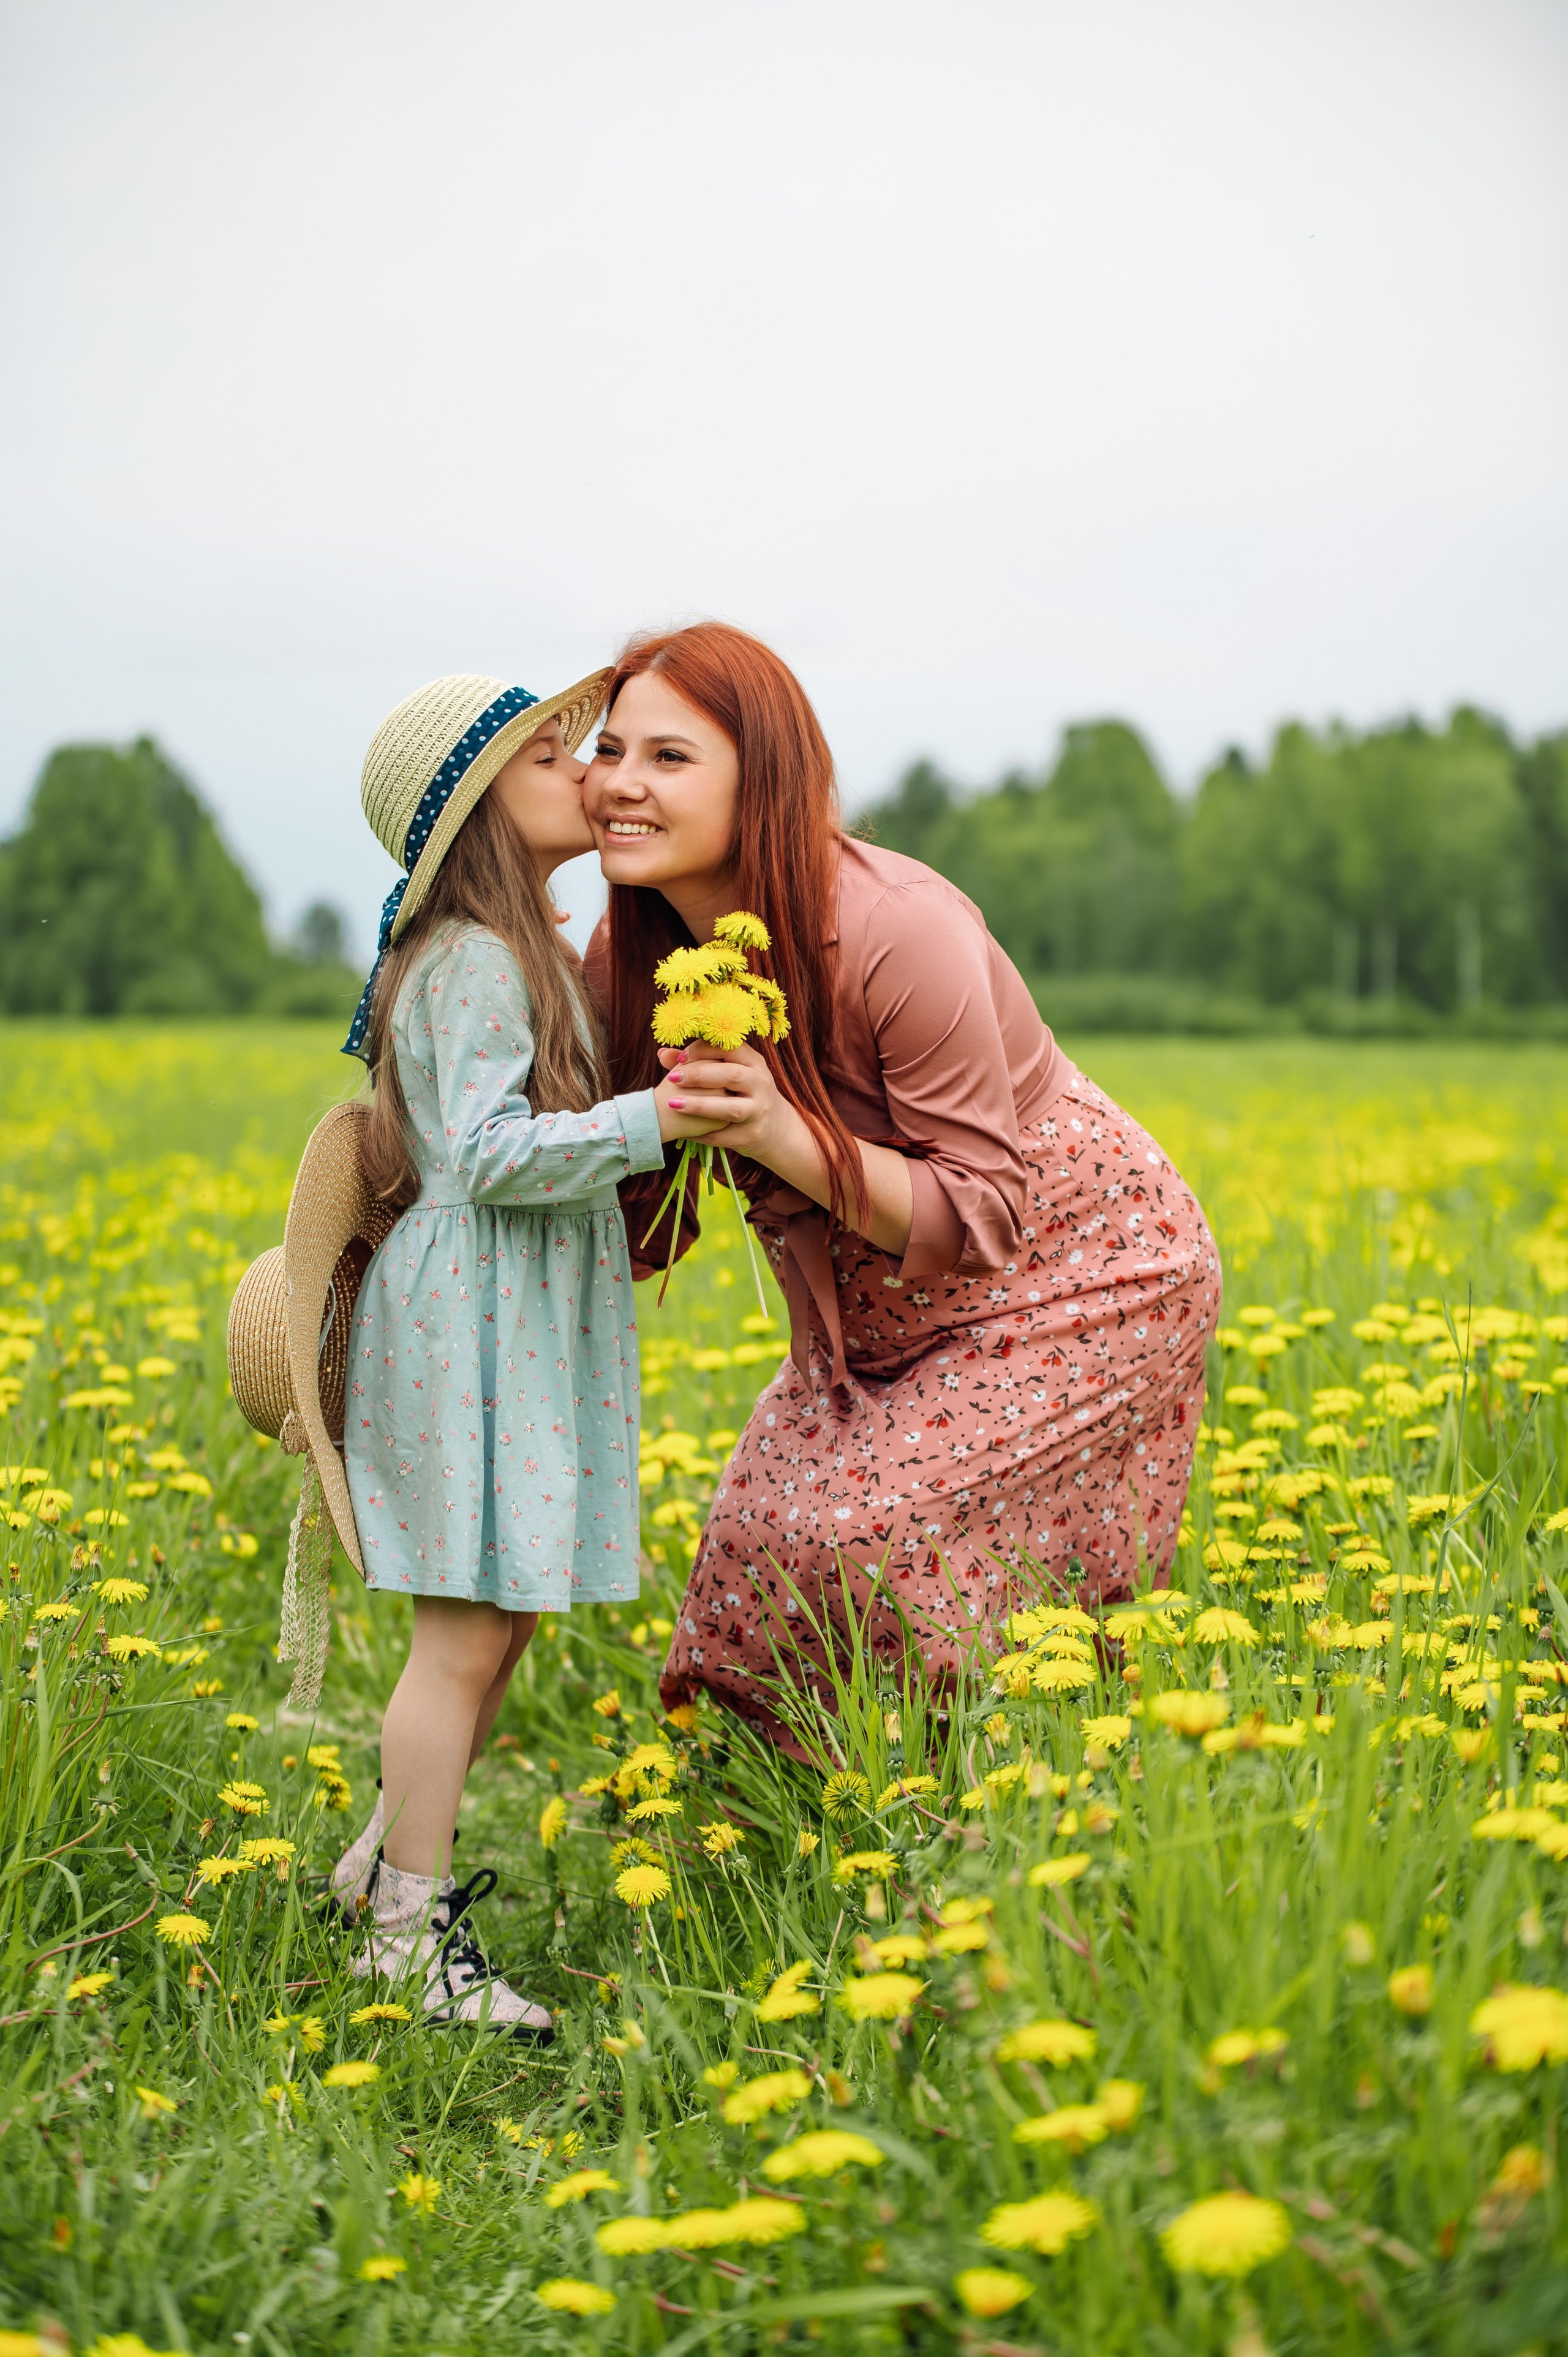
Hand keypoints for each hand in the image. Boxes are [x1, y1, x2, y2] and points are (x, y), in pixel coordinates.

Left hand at [655, 1040, 806, 1168]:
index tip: (680, 1058)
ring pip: (730, 1108)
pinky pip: (724, 1135)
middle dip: (698, 1075)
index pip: (730, 1048)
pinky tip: (683, 1131)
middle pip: (731, 1075)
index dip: (703, 1050)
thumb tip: (662, 1053)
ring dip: (699, 1105)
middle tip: (671, 1078)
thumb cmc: (742, 1093)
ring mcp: (759, 1111)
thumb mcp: (730, 1073)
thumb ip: (698, 1062)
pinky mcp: (752, 1135)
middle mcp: (760, 1084)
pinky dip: (702, 1134)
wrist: (776, 1127)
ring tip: (672, 1104)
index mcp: (754, 1063)